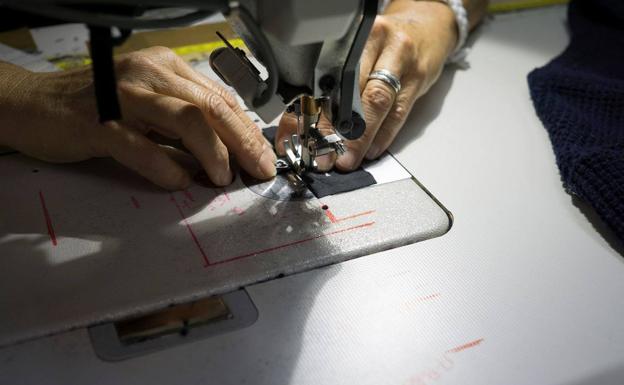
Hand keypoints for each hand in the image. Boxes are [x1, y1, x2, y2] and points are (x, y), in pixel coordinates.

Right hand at [0, 46, 275, 188]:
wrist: (34, 105)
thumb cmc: (96, 109)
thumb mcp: (149, 108)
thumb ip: (184, 125)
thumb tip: (228, 154)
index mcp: (165, 68)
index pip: (221, 98)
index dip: (248, 130)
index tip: (264, 156)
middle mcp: (149, 75)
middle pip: (212, 106)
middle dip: (245, 142)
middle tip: (260, 170)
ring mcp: (123, 96)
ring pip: (187, 118)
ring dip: (214, 152)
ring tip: (224, 178)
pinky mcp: (97, 123)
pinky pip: (141, 145)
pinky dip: (165, 168)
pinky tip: (179, 182)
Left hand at [274, 0, 457, 170]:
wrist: (426, 26)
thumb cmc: (383, 45)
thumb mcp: (357, 54)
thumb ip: (333, 84)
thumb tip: (302, 126)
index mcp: (353, 38)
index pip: (326, 79)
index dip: (311, 112)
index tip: (302, 139)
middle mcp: (378, 43)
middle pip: (352, 90)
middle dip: (334, 128)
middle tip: (325, 155)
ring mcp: (401, 59)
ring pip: (376, 102)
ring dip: (360, 137)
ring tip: (348, 159)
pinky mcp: (419, 77)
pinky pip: (399, 112)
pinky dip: (384, 135)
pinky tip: (372, 150)